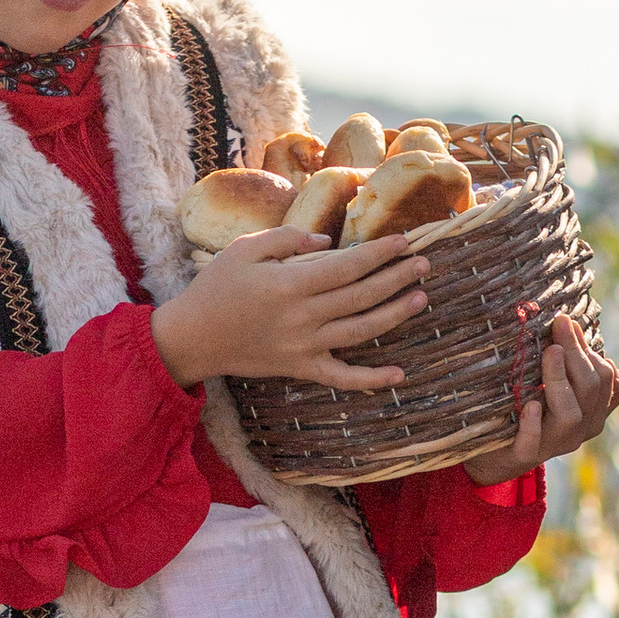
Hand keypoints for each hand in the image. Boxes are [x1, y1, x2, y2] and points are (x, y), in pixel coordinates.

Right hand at [150, 227, 431, 390]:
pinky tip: (398, 375)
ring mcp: (304, 346)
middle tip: (425, 264)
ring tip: (420, 298)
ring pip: (361, 332)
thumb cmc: (216, 287)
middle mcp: (303, 317)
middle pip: (362, 296)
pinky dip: (371, 380)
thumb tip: (329, 241)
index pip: (348, 266)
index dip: (380, 253)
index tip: (403, 240)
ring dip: (394, 316)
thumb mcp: (245, 248)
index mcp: (291, 283)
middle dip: (397, 278)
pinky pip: (342, 377)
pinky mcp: (300, 367)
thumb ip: (288, 238)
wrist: (193, 337)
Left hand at [474, 314, 618, 478]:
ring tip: (551, 353)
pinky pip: (533, 442)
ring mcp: (556, 444)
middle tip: (559, 325)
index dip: (590, 349)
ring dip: (560, 379)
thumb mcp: (553, 381)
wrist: (496, 452)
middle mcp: (582, 427)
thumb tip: (567, 320)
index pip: (609, 379)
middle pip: (592, 389)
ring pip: (571, 414)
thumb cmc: (529, 406)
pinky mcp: (526, 455)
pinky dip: (533, 424)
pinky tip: (531, 405)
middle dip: (576, 353)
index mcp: (594, 409)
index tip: (567, 323)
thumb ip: (566, 359)